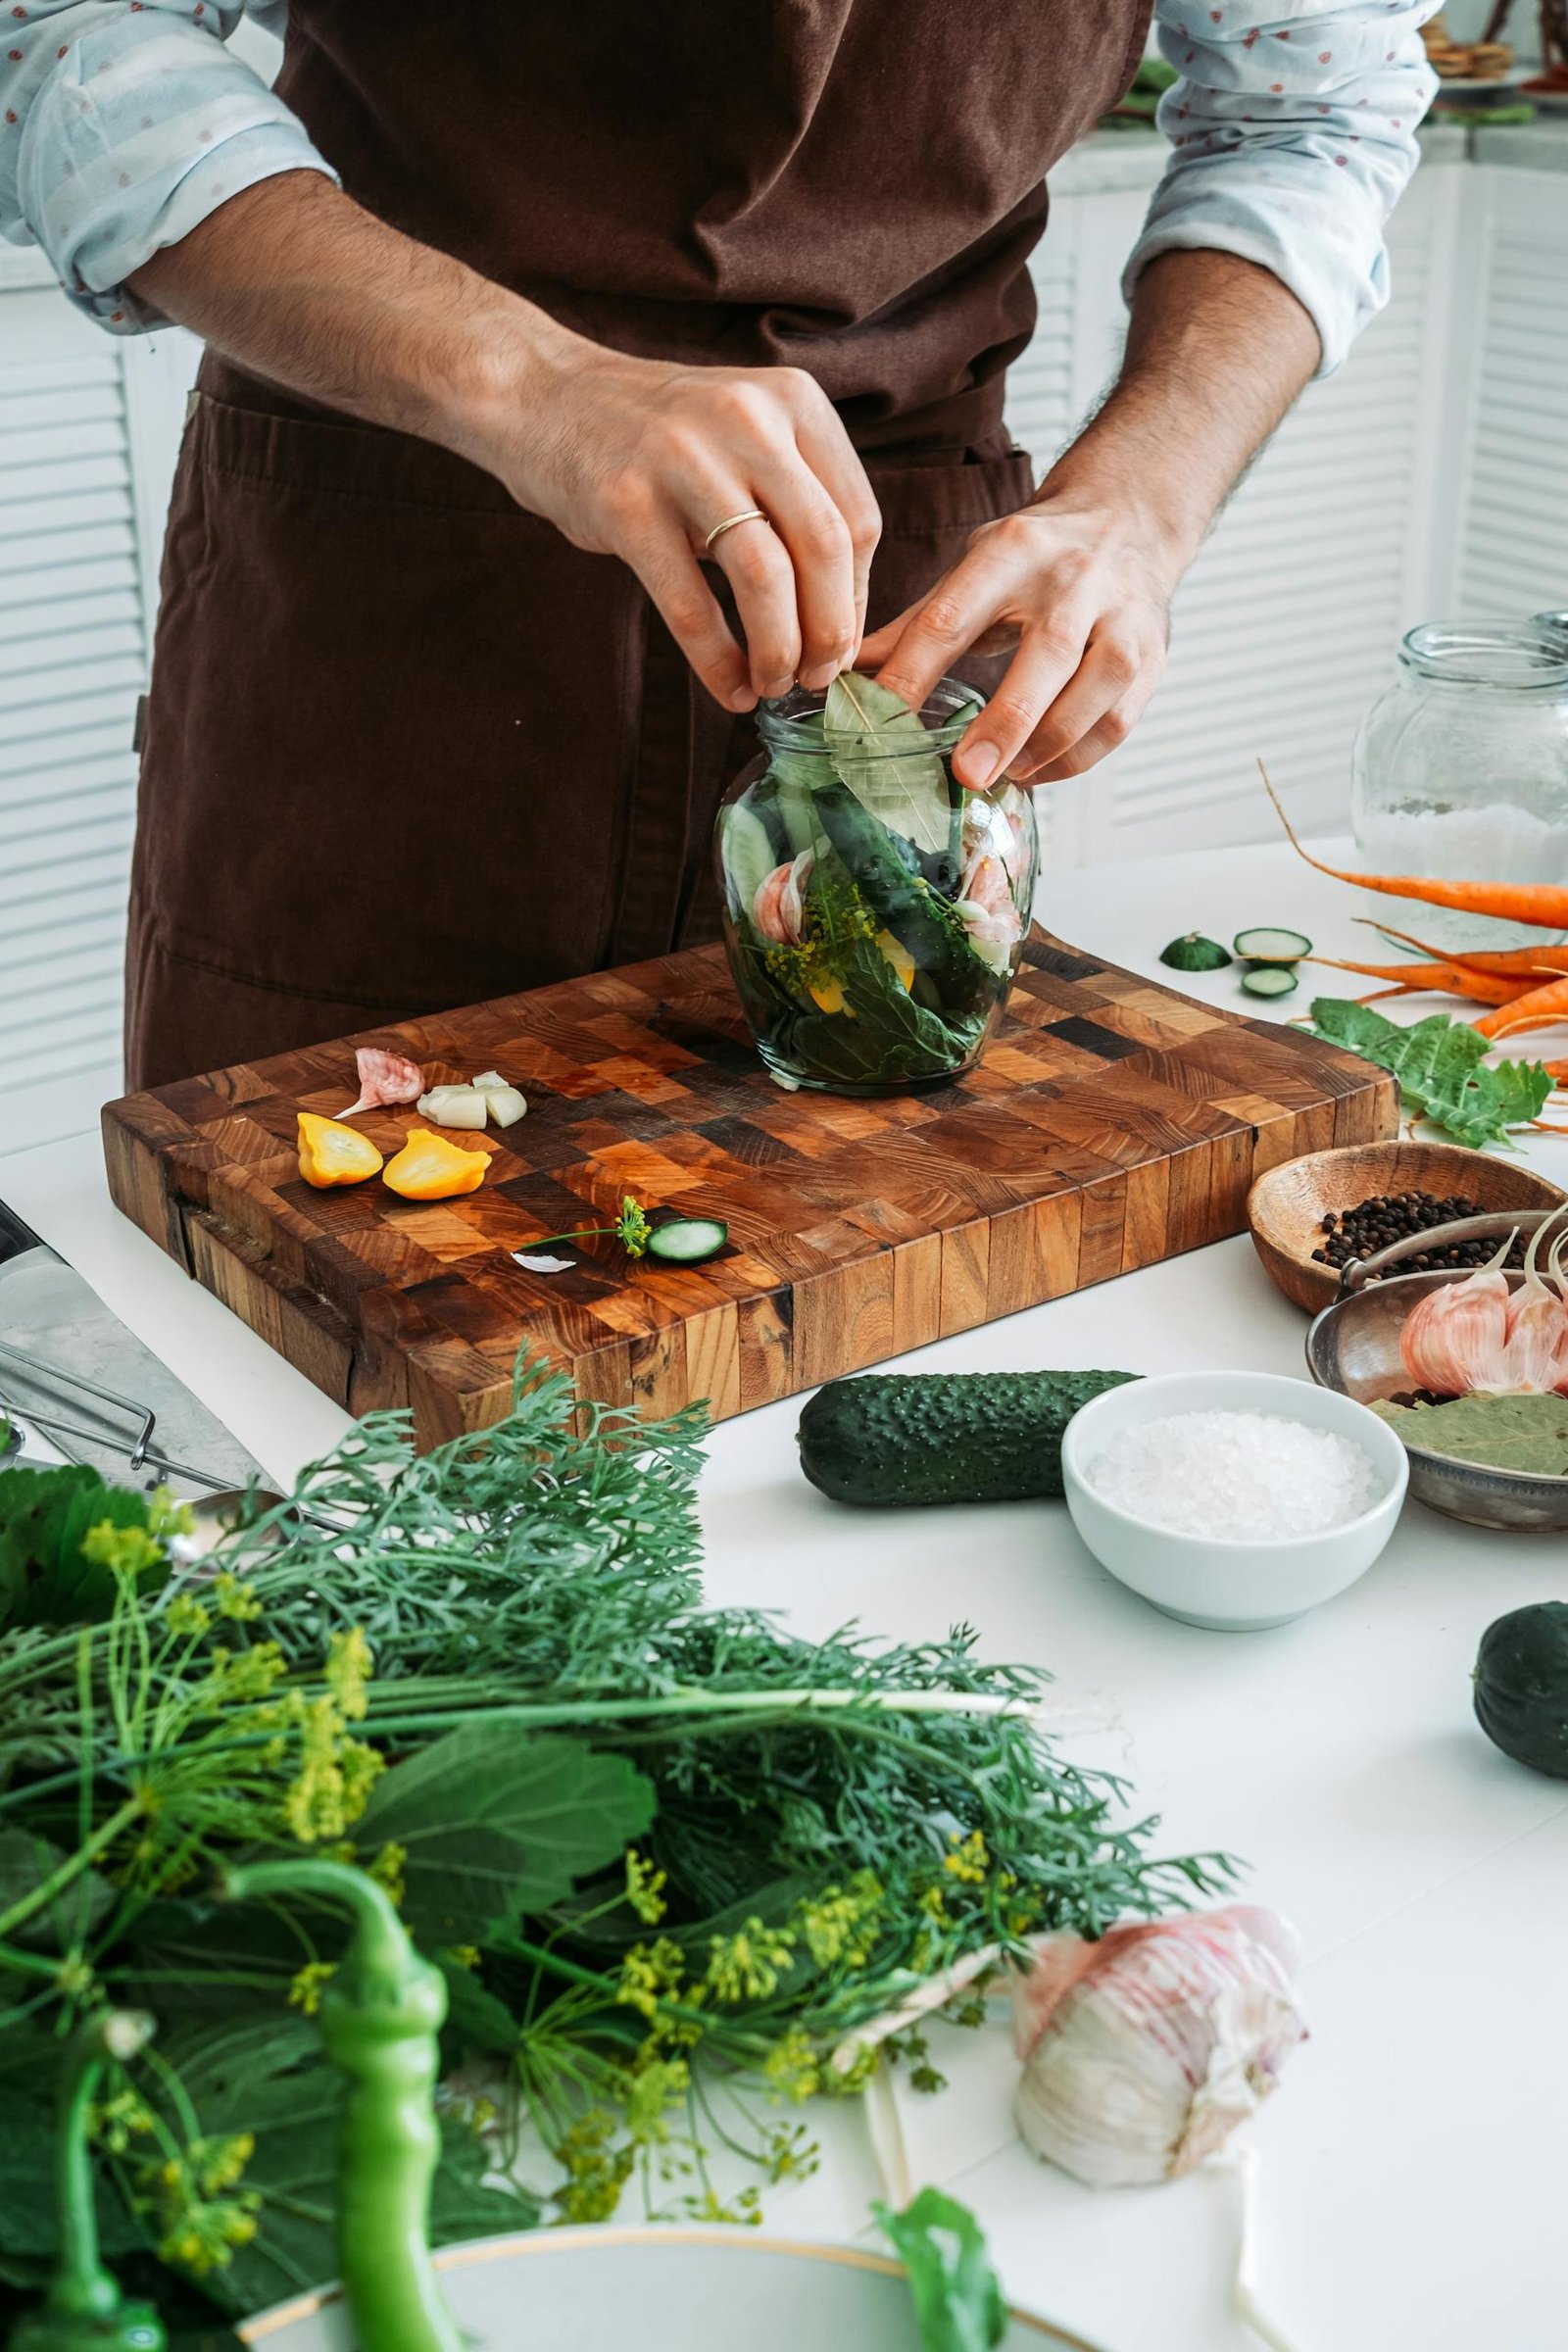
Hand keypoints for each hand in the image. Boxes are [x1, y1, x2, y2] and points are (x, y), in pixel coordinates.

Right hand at [495, 341, 881, 713]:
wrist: (546, 397)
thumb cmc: (659, 436)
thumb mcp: (745, 434)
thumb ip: (797, 497)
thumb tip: (842, 614)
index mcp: (792, 401)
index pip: (858, 517)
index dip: (858, 598)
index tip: (843, 643)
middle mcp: (746, 420)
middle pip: (826, 547)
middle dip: (832, 632)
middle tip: (819, 677)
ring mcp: (684, 459)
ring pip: (766, 578)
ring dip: (780, 650)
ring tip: (774, 684)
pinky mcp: (627, 505)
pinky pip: (691, 605)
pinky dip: (719, 663)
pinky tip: (730, 690)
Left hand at [858, 492, 1180, 791]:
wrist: (1129, 522)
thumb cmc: (1035, 557)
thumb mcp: (971, 568)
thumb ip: (914, 625)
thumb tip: (841, 674)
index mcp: (1010, 552)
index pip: (954, 616)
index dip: (914, 671)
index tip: (883, 720)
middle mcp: (1073, 580)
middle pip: (1046, 656)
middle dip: (1005, 722)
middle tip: (966, 773)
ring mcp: (1121, 618)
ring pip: (1094, 694)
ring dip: (1047, 747)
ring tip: (1005, 777)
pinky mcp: (1151, 656)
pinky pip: (1118, 721)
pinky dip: (1076, 759)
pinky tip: (1040, 772)